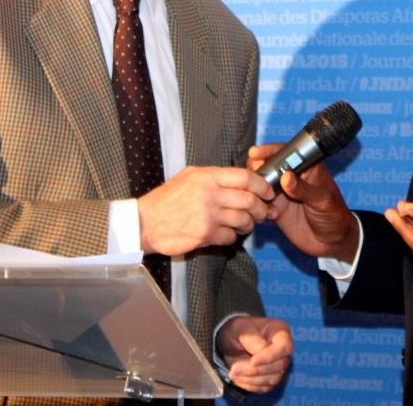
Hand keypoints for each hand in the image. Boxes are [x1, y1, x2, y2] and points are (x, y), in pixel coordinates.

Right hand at [137, 166, 273, 255]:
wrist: (144, 223)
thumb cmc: (166, 199)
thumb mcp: (189, 177)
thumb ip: (213, 176)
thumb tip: (239, 179)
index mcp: (207, 176)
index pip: (245, 177)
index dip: (262, 185)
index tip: (268, 192)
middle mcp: (210, 193)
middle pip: (250, 200)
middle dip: (262, 208)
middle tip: (265, 212)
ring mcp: (208, 215)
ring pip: (243, 219)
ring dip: (250, 224)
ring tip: (248, 224)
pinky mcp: (205, 235)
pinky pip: (230, 237)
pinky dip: (233, 237)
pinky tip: (228, 234)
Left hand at [217, 315, 291, 392]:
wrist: (233, 341)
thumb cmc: (239, 330)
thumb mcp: (241, 328)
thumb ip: (252, 338)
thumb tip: (262, 350)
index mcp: (281, 332)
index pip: (284, 346)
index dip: (270, 356)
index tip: (253, 362)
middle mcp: (283, 350)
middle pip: (279, 366)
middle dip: (256, 370)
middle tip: (234, 368)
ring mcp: (279, 366)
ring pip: (273, 379)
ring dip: (251, 379)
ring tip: (233, 373)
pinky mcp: (271, 378)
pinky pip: (264, 387)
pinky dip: (250, 385)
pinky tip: (237, 377)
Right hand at [248, 143, 358, 262]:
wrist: (333, 242)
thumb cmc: (335, 215)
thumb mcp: (323, 201)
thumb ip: (304, 189)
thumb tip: (286, 177)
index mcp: (306, 168)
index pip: (286, 152)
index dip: (270, 150)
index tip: (256, 153)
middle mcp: (292, 178)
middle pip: (269, 166)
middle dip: (258, 168)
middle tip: (253, 174)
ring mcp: (282, 193)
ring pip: (261, 184)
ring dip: (254, 187)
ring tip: (253, 194)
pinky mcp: (275, 209)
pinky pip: (260, 203)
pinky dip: (255, 205)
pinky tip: (259, 210)